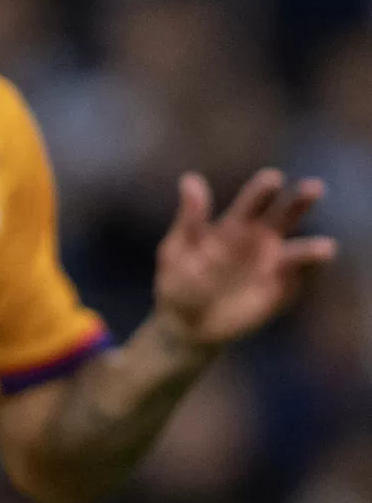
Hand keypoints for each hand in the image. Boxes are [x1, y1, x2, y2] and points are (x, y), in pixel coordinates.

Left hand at [154, 170, 335, 349]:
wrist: (185, 325)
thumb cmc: (177, 280)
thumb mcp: (178, 249)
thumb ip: (190, 218)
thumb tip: (189, 178)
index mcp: (233, 225)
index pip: (252, 202)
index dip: (262, 190)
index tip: (273, 178)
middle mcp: (258, 241)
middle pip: (283, 217)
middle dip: (298, 202)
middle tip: (314, 188)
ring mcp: (271, 266)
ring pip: (297, 251)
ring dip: (312, 248)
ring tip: (325, 248)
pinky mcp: (279, 292)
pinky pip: (297, 282)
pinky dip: (307, 275)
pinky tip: (313, 270)